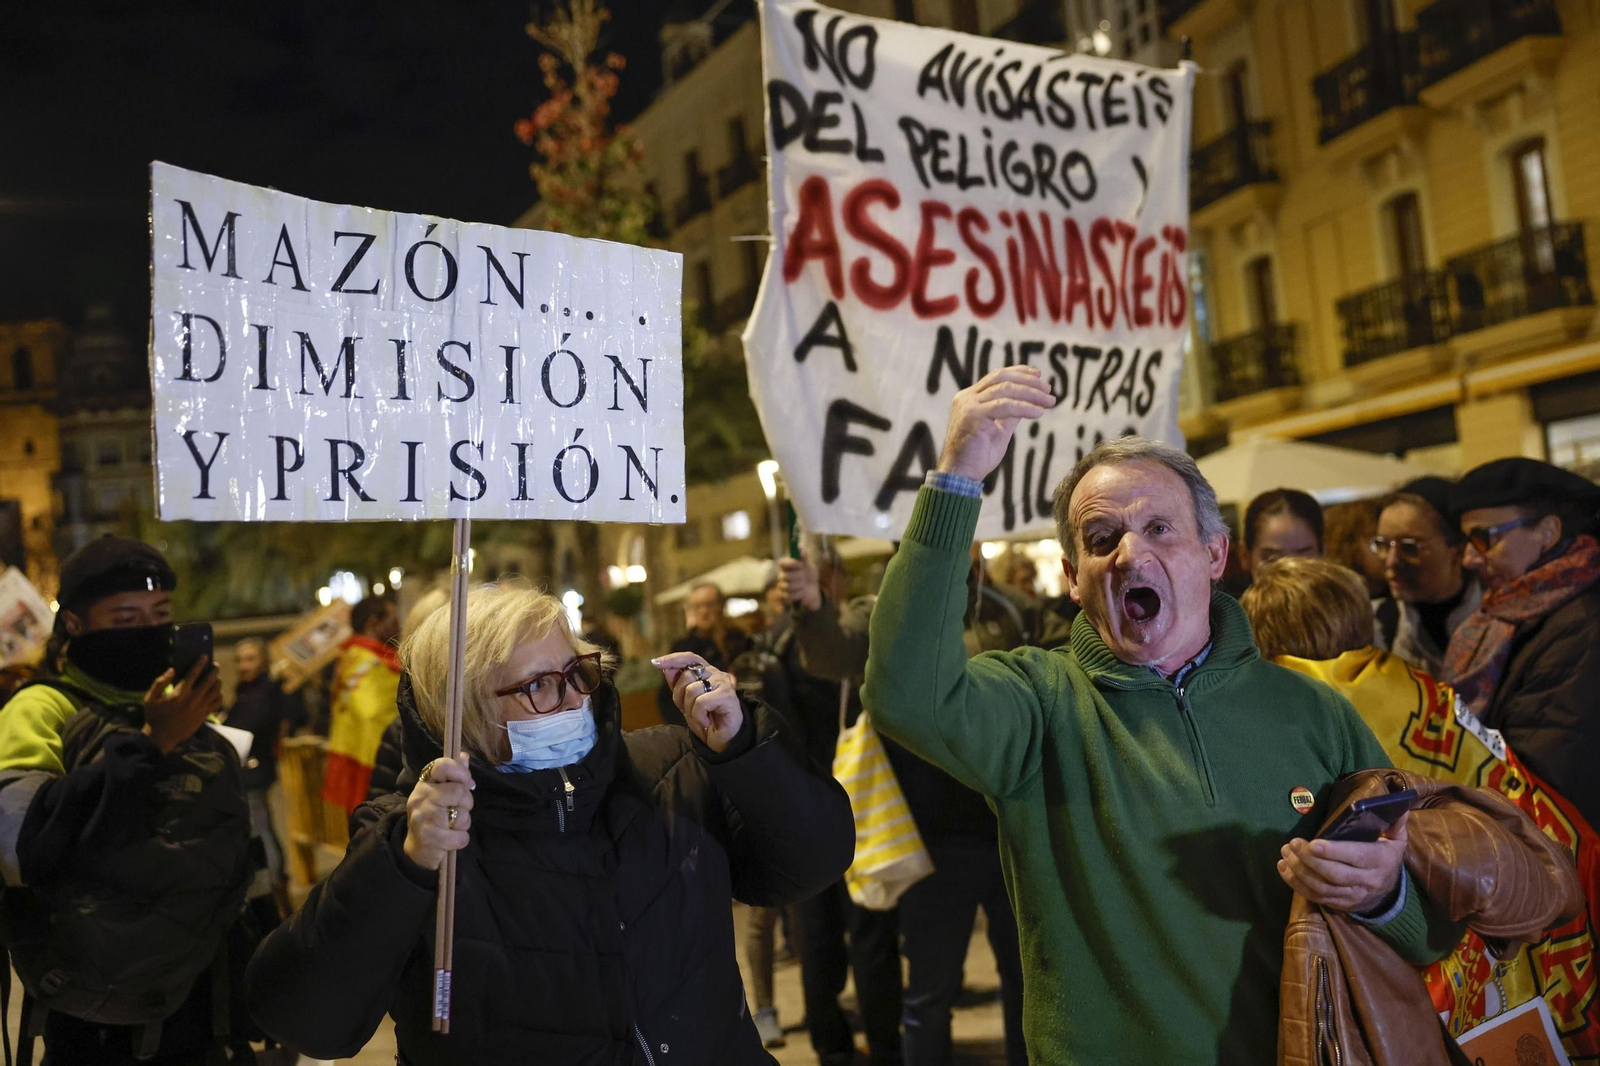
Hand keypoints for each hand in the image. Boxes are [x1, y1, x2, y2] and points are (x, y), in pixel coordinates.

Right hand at [141, 656, 221, 751]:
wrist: (161, 737)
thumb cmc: (154, 716)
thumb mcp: (150, 698)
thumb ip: (160, 682)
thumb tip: (172, 670)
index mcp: (179, 693)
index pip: (193, 674)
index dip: (200, 663)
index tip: (204, 656)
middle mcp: (192, 700)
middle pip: (209, 681)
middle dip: (214, 671)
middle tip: (216, 665)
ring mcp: (200, 708)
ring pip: (216, 691)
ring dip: (218, 682)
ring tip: (216, 678)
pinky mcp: (204, 716)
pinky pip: (217, 703)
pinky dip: (219, 696)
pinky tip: (216, 693)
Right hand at [403, 753, 472, 871]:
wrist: (417, 849)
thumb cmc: (434, 817)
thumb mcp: (441, 794)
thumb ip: (454, 776)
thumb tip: (464, 756)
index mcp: (425, 783)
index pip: (442, 766)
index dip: (460, 772)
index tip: (466, 783)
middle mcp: (420, 797)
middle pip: (459, 791)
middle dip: (466, 803)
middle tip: (457, 810)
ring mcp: (423, 818)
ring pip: (462, 816)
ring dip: (463, 824)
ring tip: (451, 827)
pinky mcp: (428, 838)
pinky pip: (461, 837)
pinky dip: (460, 840)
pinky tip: (449, 840)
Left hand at [653, 652, 744, 752]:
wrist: (722, 740)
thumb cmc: (705, 719)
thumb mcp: (685, 702)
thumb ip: (677, 685)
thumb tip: (667, 669)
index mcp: (706, 672)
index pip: (689, 658)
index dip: (673, 659)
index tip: (655, 663)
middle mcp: (716, 674)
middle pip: (687, 676)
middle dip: (680, 696)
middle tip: (689, 710)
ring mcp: (723, 683)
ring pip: (692, 690)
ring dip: (690, 709)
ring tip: (700, 718)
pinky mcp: (728, 696)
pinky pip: (701, 702)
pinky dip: (699, 716)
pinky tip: (706, 722)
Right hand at [778, 557, 821, 611]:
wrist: (812, 590)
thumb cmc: (809, 575)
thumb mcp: (809, 565)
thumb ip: (804, 556)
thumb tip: (800, 545)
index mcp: (786, 566)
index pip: (782, 562)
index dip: (792, 564)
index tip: (801, 565)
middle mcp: (782, 575)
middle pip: (786, 576)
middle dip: (799, 577)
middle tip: (804, 577)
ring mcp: (782, 586)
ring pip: (789, 587)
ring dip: (800, 586)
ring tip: (804, 585)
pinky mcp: (784, 596)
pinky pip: (790, 596)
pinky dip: (799, 594)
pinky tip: (802, 592)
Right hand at [936, 365, 1056, 481]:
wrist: (961, 476)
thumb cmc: (978, 457)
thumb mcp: (999, 430)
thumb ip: (1010, 414)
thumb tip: (1028, 401)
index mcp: (970, 398)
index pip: (996, 376)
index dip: (1019, 372)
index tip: (1038, 375)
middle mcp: (966, 398)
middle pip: (1001, 378)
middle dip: (1028, 381)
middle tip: (1048, 389)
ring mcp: (968, 405)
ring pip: (1005, 389)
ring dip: (1030, 394)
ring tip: (1049, 401)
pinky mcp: (973, 416)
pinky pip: (1004, 406)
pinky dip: (1024, 407)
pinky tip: (1038, 412)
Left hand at [1277, 813, 1409, 914]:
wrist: (1388, 894)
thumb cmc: (1386, 857)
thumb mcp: (1396, 841)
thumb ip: (1394, 823)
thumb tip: (1398, 805)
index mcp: (1380, 861)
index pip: (1357, 857)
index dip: (1334, 852)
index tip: (1313, 843)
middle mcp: (1367, 881)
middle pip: (1335, 874)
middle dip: (1310, 860)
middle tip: (1291, 844)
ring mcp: (1352, 896)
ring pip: (1323, 887)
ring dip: (1300, 871)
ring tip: (1285, 853)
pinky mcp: (1340, 904)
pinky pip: (1316, 897)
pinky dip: (1296, 884)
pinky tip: (1284, 868)